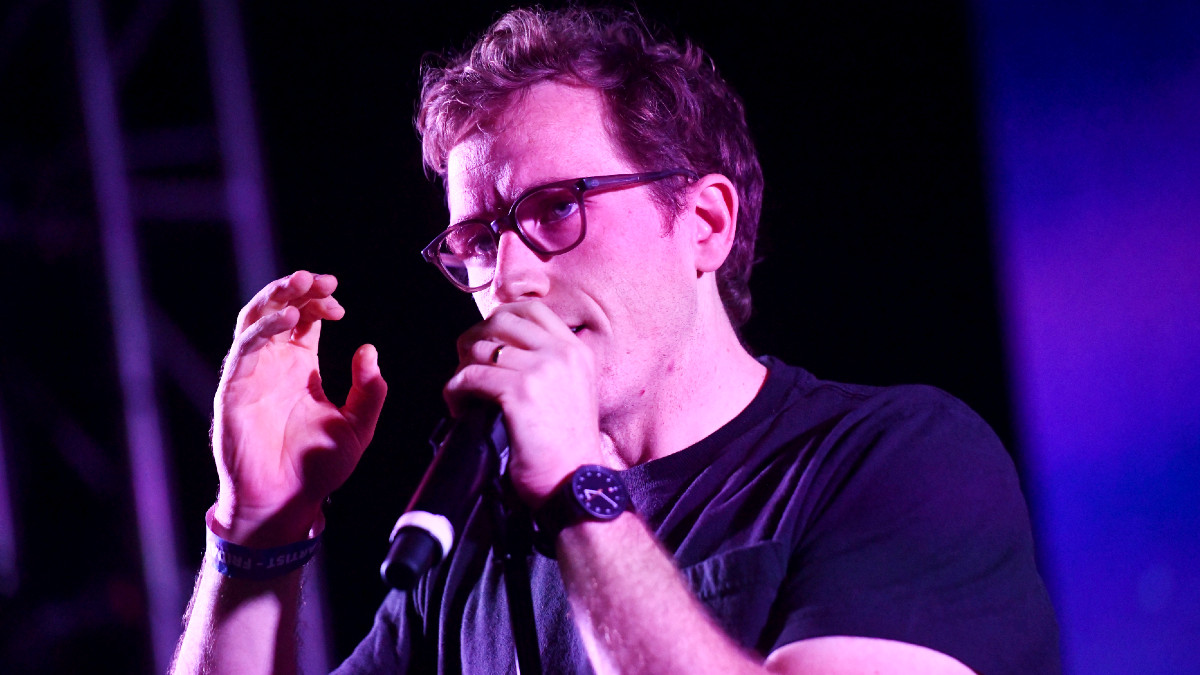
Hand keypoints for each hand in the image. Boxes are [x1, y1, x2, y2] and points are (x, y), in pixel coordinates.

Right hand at [211, 271, 386, 544]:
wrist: (286, 502)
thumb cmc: (318, 467)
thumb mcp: (358, 427)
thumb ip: (369, 390)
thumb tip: (369, 350)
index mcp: (300, 367)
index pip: (306, 319)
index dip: (319, 301)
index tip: (340, 302)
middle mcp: (273, 364)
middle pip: (278, 309)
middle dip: (297, 288)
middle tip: (321, 279)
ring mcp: (252, 374)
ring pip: (255, 320)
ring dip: (277, 298)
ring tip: (301, 285)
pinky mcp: (234, 390)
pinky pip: (244, 350)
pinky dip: (264, 329)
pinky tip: (287, 320)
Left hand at [444, 301, 601, 506]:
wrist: (574, 482)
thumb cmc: (567, 446)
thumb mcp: (572, 391)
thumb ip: (547, 363)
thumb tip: (500, 348)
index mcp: (576, 351)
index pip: (532, 309)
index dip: (500, 317)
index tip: (486, 338)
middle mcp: (561, 354)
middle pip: (501, 320)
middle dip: (475, 339)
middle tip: (466, 363)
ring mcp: (541, 370)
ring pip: (480, 349)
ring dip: (462, 370)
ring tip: (464, 394)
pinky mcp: (520, 392)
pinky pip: (470, 377)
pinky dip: (456, 391)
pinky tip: (460, 407)